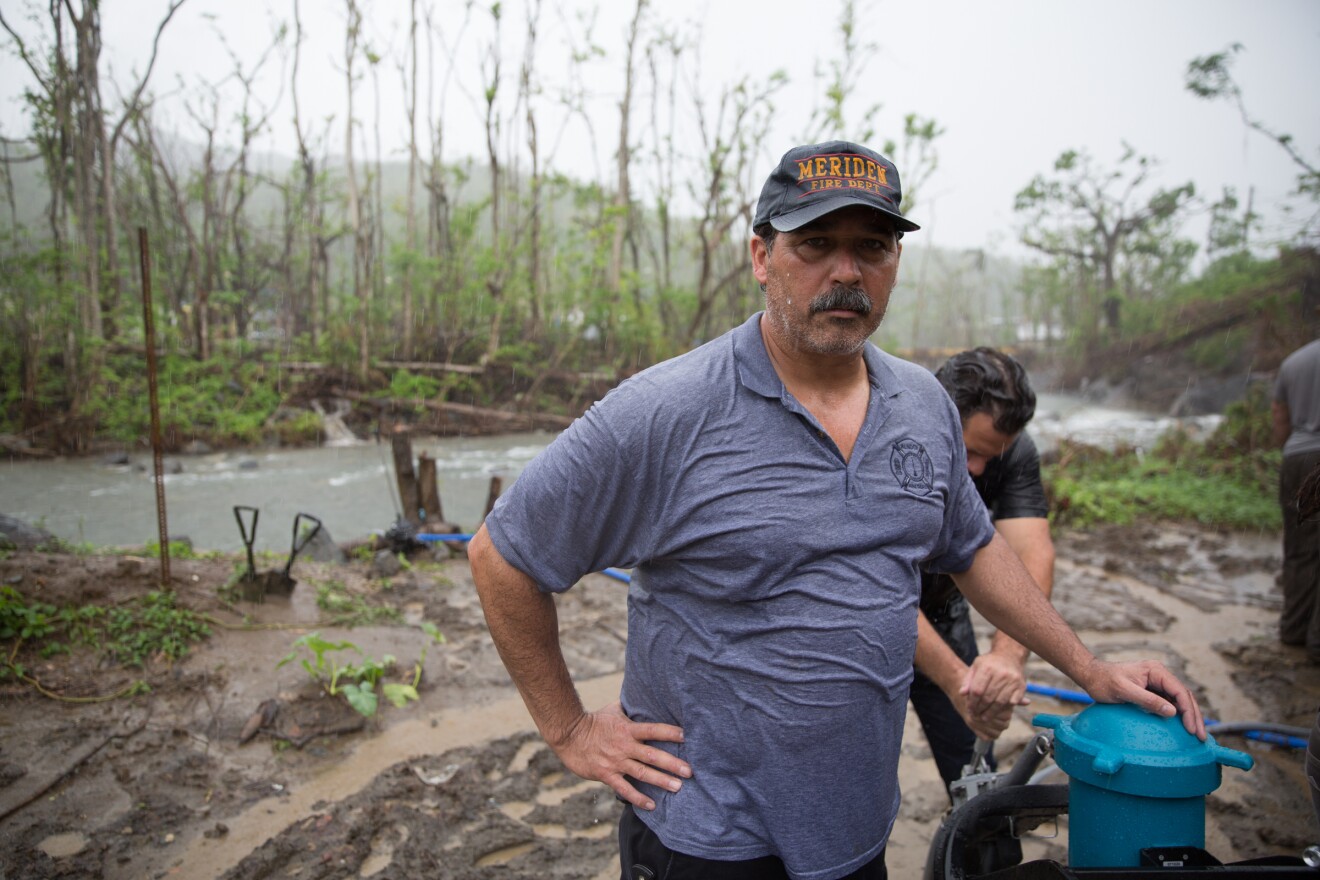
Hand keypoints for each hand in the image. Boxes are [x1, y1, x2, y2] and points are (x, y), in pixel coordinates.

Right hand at [549, 701, 690, 810]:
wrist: (568, 735)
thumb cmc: (593, 721)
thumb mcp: (613, 710)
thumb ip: (630, 707)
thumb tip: (644, 694)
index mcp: (627, 729)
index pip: (653, 729)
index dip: (670, 732)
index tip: (687, 736)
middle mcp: (624, 746)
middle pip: (652, 755)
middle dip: (672, 763)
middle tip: (689, 771)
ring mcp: (615, 762)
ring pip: (642, 773)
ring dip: (661, 781)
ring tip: (678, 787)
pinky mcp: (606, 774)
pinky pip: (624, 789)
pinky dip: (638, 798)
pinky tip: (652, 805)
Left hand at [958, 652, 1029, 739]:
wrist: (1009, 656)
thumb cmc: (988, 664)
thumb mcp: (975, 667)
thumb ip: (968, 680)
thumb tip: (962, 694)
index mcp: (987, 668)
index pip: (977, 691)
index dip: (972, 702)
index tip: (969, 709)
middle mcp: (1001, 673)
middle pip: (988, 698)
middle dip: (981, 709)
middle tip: (976, 715)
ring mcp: (1012, 680)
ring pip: (1000, 702)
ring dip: (992, 712)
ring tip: (985, 717)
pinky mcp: (1021, 686)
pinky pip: (1012, 702)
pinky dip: (1005, 709)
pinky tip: (998, 712)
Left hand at [1077, 659, 1206, 740]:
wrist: (1091, 675)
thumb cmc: (1104, 681)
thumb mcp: (1124, 691)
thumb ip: (1148, 700)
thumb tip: (1173, 711)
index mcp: (1156, 671)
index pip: (1179, 691)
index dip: (1188, 711)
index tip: (1192, 729)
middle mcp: (1160, 675)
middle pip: (1184, 696)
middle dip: (1194, 716)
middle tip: (1201, 737)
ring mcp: (1157, 683)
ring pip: (1180, 700)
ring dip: (1189, 716)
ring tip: (1197, 735)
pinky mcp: (1152, 691)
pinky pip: (1170, 703)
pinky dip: (1179, 715)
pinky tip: (1183, 728)